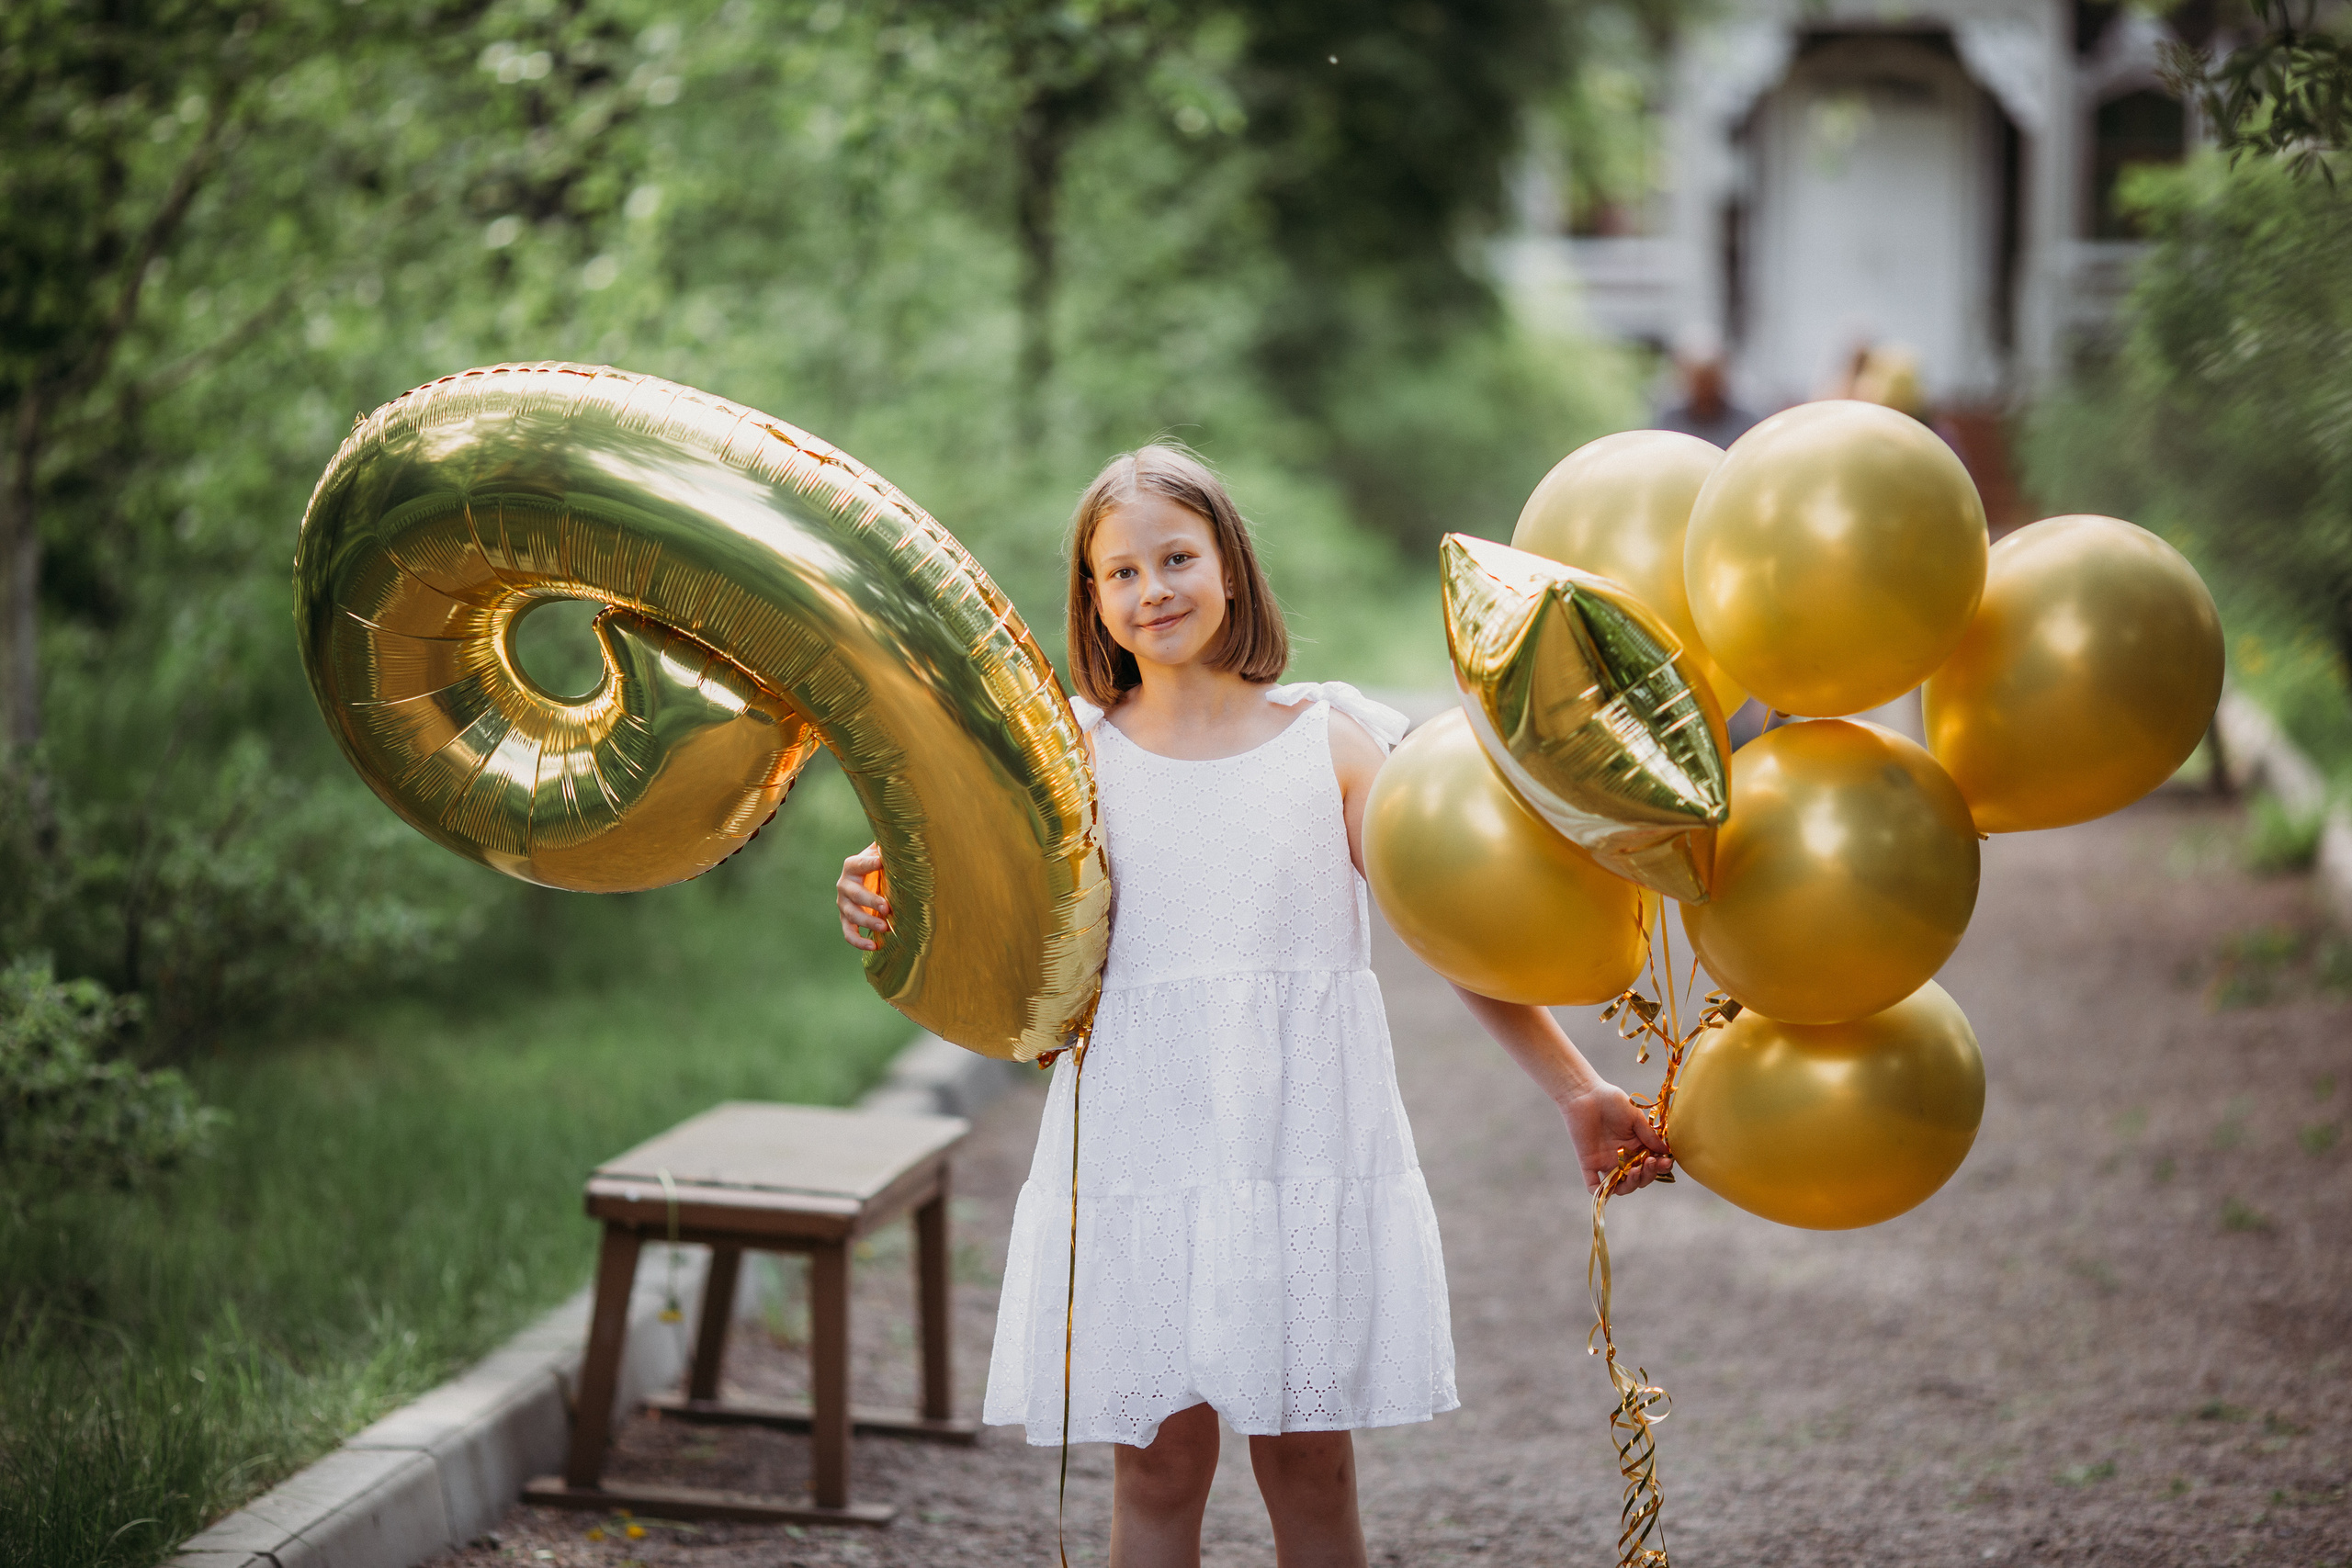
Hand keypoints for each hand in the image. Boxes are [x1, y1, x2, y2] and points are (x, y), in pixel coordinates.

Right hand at [836, 844, 887, 950]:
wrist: (869, 879)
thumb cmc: (881, 864)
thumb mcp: (882, 853)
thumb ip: (889, 845)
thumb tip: (904, 835)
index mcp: (853, 866)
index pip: (859, 864)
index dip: (869, 863)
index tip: (881, 862)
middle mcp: (844, 885)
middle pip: (854, 894)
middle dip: (870, 901)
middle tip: (886, 907)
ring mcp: (844, 904)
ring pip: (851, 915)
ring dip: (867, 922)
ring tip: (884, 928)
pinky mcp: (846, 920)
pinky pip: (849, 933)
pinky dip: (859, 942)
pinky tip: (874, 947)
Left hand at [1561, 1081, 1671, 1195]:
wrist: (1585, 1093)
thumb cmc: (1611, 1101)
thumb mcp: (1635, 1117)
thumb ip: (1649, 1135)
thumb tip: (1666, 1151)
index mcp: (1637, 1147)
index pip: (1652, 1165)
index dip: (1661, 1167)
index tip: (1666, 1161)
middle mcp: (1623, 1158)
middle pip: (1640, 1178)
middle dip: (1649, 1174)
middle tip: (1652, 1162)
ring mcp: (1606, 1162)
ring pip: (1621, 1186)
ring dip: (1632, 1184)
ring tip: (1637, 1170)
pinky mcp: (1589, 1163)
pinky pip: (1593, 1184)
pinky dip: (1601, 1192)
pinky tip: (1610, 1187)